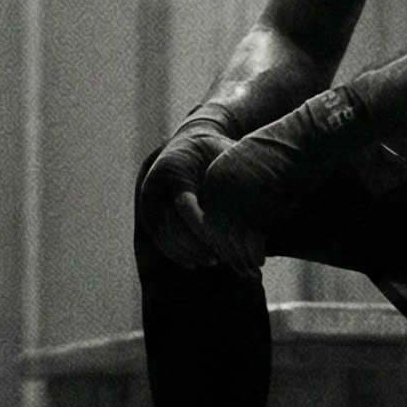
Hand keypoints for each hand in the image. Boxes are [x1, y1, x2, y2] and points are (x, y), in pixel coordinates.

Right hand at [139, 120, 234, 271]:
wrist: (189, 144)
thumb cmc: (214, 151)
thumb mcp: (225, 156)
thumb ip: (235, 174)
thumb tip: (258, 198)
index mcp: (174, 170)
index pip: (185, 205)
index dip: (203, 227)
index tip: (224, 241)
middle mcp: (154, 185)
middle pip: (172, 224)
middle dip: (196, 245)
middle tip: (220, 258)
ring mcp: (148, 200)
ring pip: (165, 234)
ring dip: (188, 251)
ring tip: (214, 260)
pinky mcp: (148, 211)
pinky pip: (160, 238)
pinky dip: (176, 252)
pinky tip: (195, 261)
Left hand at [197, 86, 369, 272]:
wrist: (308, 134)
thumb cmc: (287, 153)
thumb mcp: (254, 170)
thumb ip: (239, 193)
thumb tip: (239, 222)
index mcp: (215, 174)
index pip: (208, 216)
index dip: (219, 240)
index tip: (231, 255)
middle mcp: (220, 185)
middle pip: (215, 230)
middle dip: (228, 254)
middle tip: (242, 270)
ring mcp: (236, 195)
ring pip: (230, 239)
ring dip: (240, 260)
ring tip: (251, 272)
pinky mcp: (256, 203)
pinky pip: (249, 240)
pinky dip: (253, 255)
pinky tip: (260, 263)